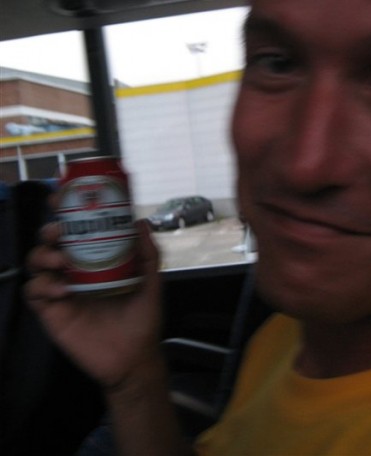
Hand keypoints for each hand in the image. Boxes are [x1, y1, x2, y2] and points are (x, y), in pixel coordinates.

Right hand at [26, 219, 161, 390]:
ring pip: (36, 262)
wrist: (133, 358)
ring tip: (61, 260)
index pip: (76, 230)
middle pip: (51, 241)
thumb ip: (149, 254)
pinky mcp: (51, 311)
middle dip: (50, 230)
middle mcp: (75, 270)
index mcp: (96, 259)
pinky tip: (62, 291)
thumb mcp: (151, 282)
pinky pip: (34, 291)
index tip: (61, 197)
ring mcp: (60, 289)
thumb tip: (140, 222)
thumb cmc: (142, 318)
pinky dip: (42, 286)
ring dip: (43, 255)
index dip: (65, 212)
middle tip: (59, 230)